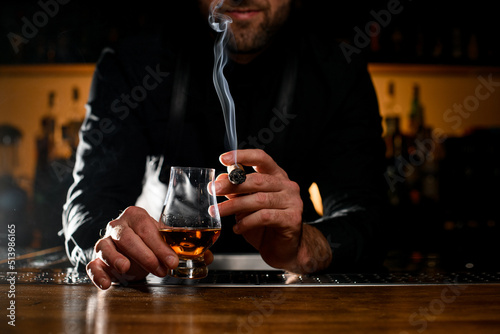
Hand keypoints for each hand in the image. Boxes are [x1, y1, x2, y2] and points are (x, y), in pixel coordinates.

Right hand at [86, 206, 213, 289]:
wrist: (128, 250)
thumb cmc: (148, 242)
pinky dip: (97, 273)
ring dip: (117, 258)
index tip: (173, 261)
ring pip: (106, 246)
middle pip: (128, 237)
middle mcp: (118, 226)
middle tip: (162, 270)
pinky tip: (107, 283)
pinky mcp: (95, 258)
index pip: (147, 228)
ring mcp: (104, 241)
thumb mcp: (165, 242)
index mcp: (136, 216)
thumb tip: (209, 256)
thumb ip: (185, 248)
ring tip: (128, 269)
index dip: (161, 245)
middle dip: (146, 254)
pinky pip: (91, 264)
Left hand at [215, 149, 307, 271]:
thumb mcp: (247, 205)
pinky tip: (237, 228)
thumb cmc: (266, 225)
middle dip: (232, 184)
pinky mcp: (292, 219)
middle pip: (257, 180)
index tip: (223, 158)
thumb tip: (220, 179)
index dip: (243, 156)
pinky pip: (264, 217)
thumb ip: (236, 191)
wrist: (284, 249)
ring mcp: (292, 202)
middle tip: (213, 190)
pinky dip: (247, 222)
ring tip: (219, 212)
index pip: (261, 158)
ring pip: (259, 199)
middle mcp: (287, 186)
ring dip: (234, 206)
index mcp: (277, 177)